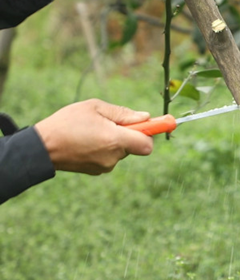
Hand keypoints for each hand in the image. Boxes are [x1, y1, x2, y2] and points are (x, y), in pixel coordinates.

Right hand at [34, 99, 153, 174]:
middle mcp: (113, 156)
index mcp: (115, 140)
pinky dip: (104, 148)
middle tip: (112, 121)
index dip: (152, 133)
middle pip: (135, 145)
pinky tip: (87, 140)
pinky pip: (109, 157)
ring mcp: (105, 166)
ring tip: (92, 130)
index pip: (147, 144)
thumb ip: (122, 113)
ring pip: (121, 150)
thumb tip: (145, 117)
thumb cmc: (67, 123)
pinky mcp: (96, 171)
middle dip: (129, 133)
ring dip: (114, 140)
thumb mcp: (94, 108)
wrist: (41, 147)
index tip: (158, 124)